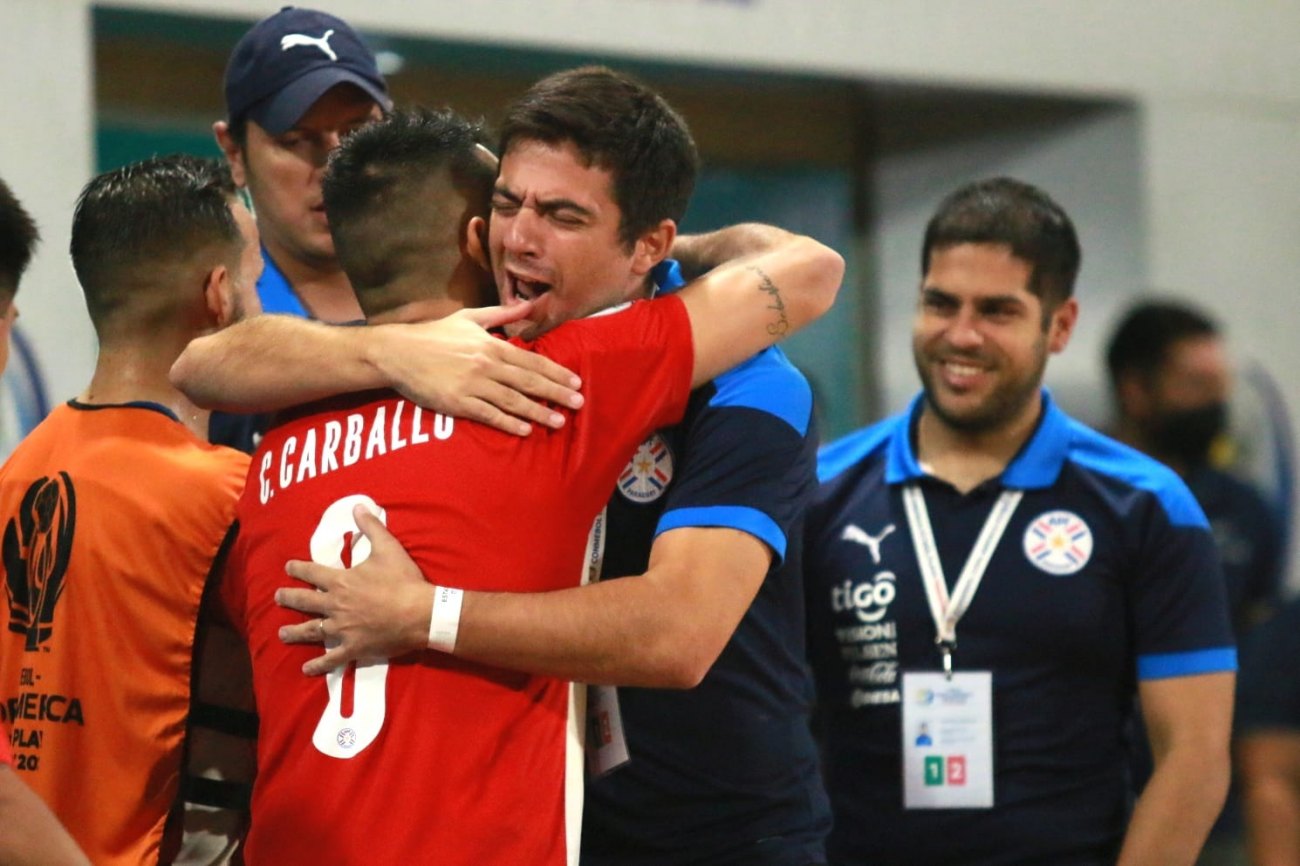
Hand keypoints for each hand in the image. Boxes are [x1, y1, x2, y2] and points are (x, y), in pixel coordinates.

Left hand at [277, 506, 432, 674]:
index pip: (312, 572)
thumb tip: (357, 505)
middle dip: (289, 598)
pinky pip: (332, 659)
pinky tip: (306, 669)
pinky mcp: (354, 648)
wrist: (419, 613)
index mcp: (341, 581)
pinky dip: (318, 665)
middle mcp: (335, 605)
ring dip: (295, 632)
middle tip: (278, 597)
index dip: (298, 569)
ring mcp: (342, 629)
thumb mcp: (388, 547)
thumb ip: (370, 526)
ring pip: (312, 631)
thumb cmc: (404, 580)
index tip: (288, 567)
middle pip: (305, 601)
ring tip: (282, 633)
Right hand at [375, 303, 583, 435]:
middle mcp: (486, 365)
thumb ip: (501, 314)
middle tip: (579, 403)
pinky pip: (488, 415)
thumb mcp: (468, 318)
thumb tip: (528, 307)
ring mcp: (472, 385)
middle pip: (528, 381)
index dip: (555, 372)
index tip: (575, 381)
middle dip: (556, 393)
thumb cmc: (433, 335)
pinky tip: (524, 430)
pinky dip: (508, 423)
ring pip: (513, 401)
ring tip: (559, 422)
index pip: (531, 360)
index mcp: (491, 345)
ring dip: (538, 412)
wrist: (397, 352)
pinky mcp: (457, 403)